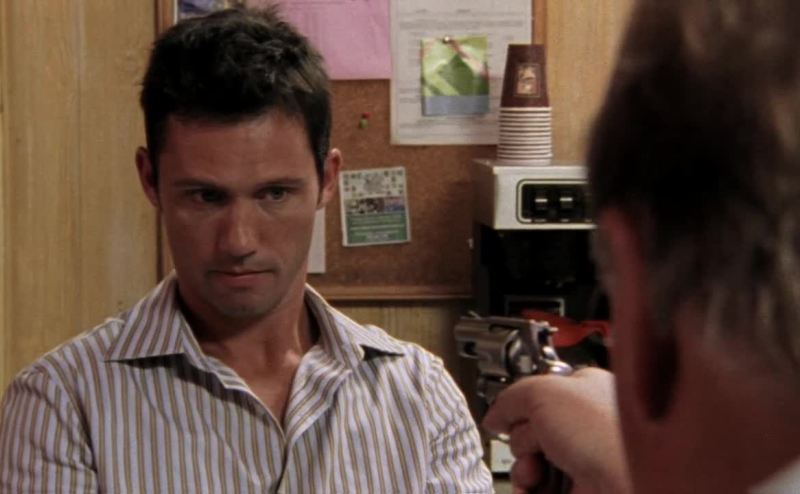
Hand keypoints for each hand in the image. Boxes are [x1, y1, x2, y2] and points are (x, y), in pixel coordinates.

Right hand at [482, 367, 630, 493]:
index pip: (542, 394)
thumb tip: (495, 417)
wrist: (630, 484)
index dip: (523, 405)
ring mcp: (584, 461)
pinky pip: (541, 490)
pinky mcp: (580, 491)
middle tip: (533, 443)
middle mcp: (587, 426)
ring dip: (523, 469)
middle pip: (533, 431)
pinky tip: (533, 489)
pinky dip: (529, 491)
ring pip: (534, 464)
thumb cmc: (605, 434)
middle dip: (521, 440)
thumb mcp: (542, 393)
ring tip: (533, 472)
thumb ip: (510, 398)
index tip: (510, 413)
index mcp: (586, 391)